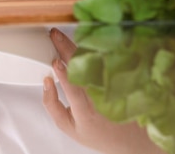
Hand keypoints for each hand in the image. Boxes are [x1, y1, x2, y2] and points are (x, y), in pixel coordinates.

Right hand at [43, 28, 165, 153]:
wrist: (128, 138)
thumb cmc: (94, 131)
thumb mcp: (66, 125)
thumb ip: (51, 104)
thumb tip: (46, 80)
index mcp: (85, 112)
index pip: (74, 90)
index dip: (64, 75)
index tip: (55, 61)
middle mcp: (99, 96)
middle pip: (82, 68)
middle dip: (66, 49)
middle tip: (53, 35)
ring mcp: (109, 86)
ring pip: (92, 61)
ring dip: (75, 46)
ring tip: (61, 36)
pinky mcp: (115, 78)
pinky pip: (101, 60)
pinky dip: (88, 49)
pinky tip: (77, 41)